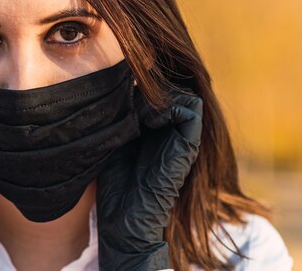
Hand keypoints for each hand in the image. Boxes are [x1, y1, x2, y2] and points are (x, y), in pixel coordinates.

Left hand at [96, 89, 202, 269]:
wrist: (124, 221)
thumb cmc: (111, 182)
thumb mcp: (112, 138)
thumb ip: (119, 111)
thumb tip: (116, 80)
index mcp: (152, 126)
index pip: (152, 86)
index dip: (134, 82)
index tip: (114, 93)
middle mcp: (170, 129)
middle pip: (165, 85)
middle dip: (144, 85)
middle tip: (123, 99)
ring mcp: (181, 136)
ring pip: (178, 91)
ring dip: (155, 94)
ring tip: (134, 110)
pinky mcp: (189, 146)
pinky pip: (191, 108)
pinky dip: (168, 105)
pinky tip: (147, 120)